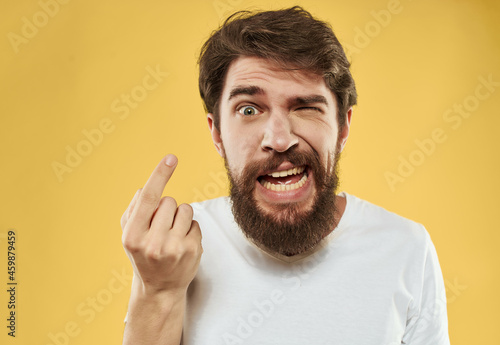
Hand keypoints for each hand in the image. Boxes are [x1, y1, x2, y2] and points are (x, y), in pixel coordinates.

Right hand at [121, 154, 201, 295]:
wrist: (159, 287)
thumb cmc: (142, 254)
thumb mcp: (129, 234)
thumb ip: (133, 209)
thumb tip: (145, 187)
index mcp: (133, 236)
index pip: (148, 198)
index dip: (159, 175)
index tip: (171, 158)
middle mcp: (153, 243)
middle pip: (168, 202)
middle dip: (166, 209)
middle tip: (160, 227)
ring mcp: (175, 248)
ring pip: (185, 209)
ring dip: (180, 216)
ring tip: (172, 234)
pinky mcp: (193, 251)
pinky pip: (196, 223)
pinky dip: (189, 228)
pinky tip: (182, 243)